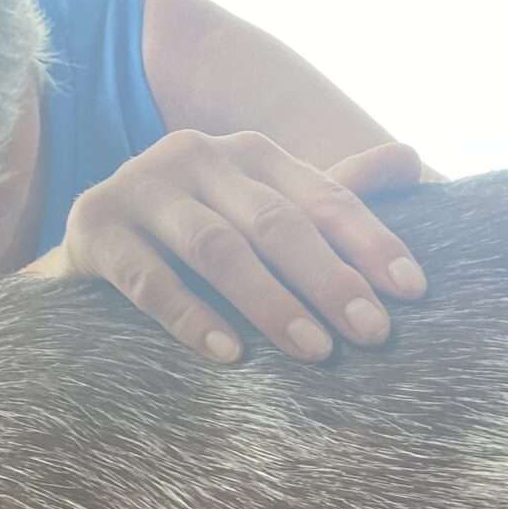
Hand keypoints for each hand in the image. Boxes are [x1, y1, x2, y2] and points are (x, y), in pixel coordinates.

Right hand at [45, 131, 428, 363]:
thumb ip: (333, 193)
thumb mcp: (269, 211)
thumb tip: (411, 159)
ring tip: (316, 352)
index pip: (324, 197)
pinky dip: (192, 317)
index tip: (413, 291)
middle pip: (275, 222)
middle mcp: (197, 156)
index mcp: (252, 154)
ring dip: (270, 302)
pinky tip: (230, 354)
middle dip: (330, 280)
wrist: (98, 248)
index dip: (371, 242)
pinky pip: (149, 278)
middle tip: (374, 333)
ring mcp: (141, 186)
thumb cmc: (202, 236)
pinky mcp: (94, 225)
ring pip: (217, 247)